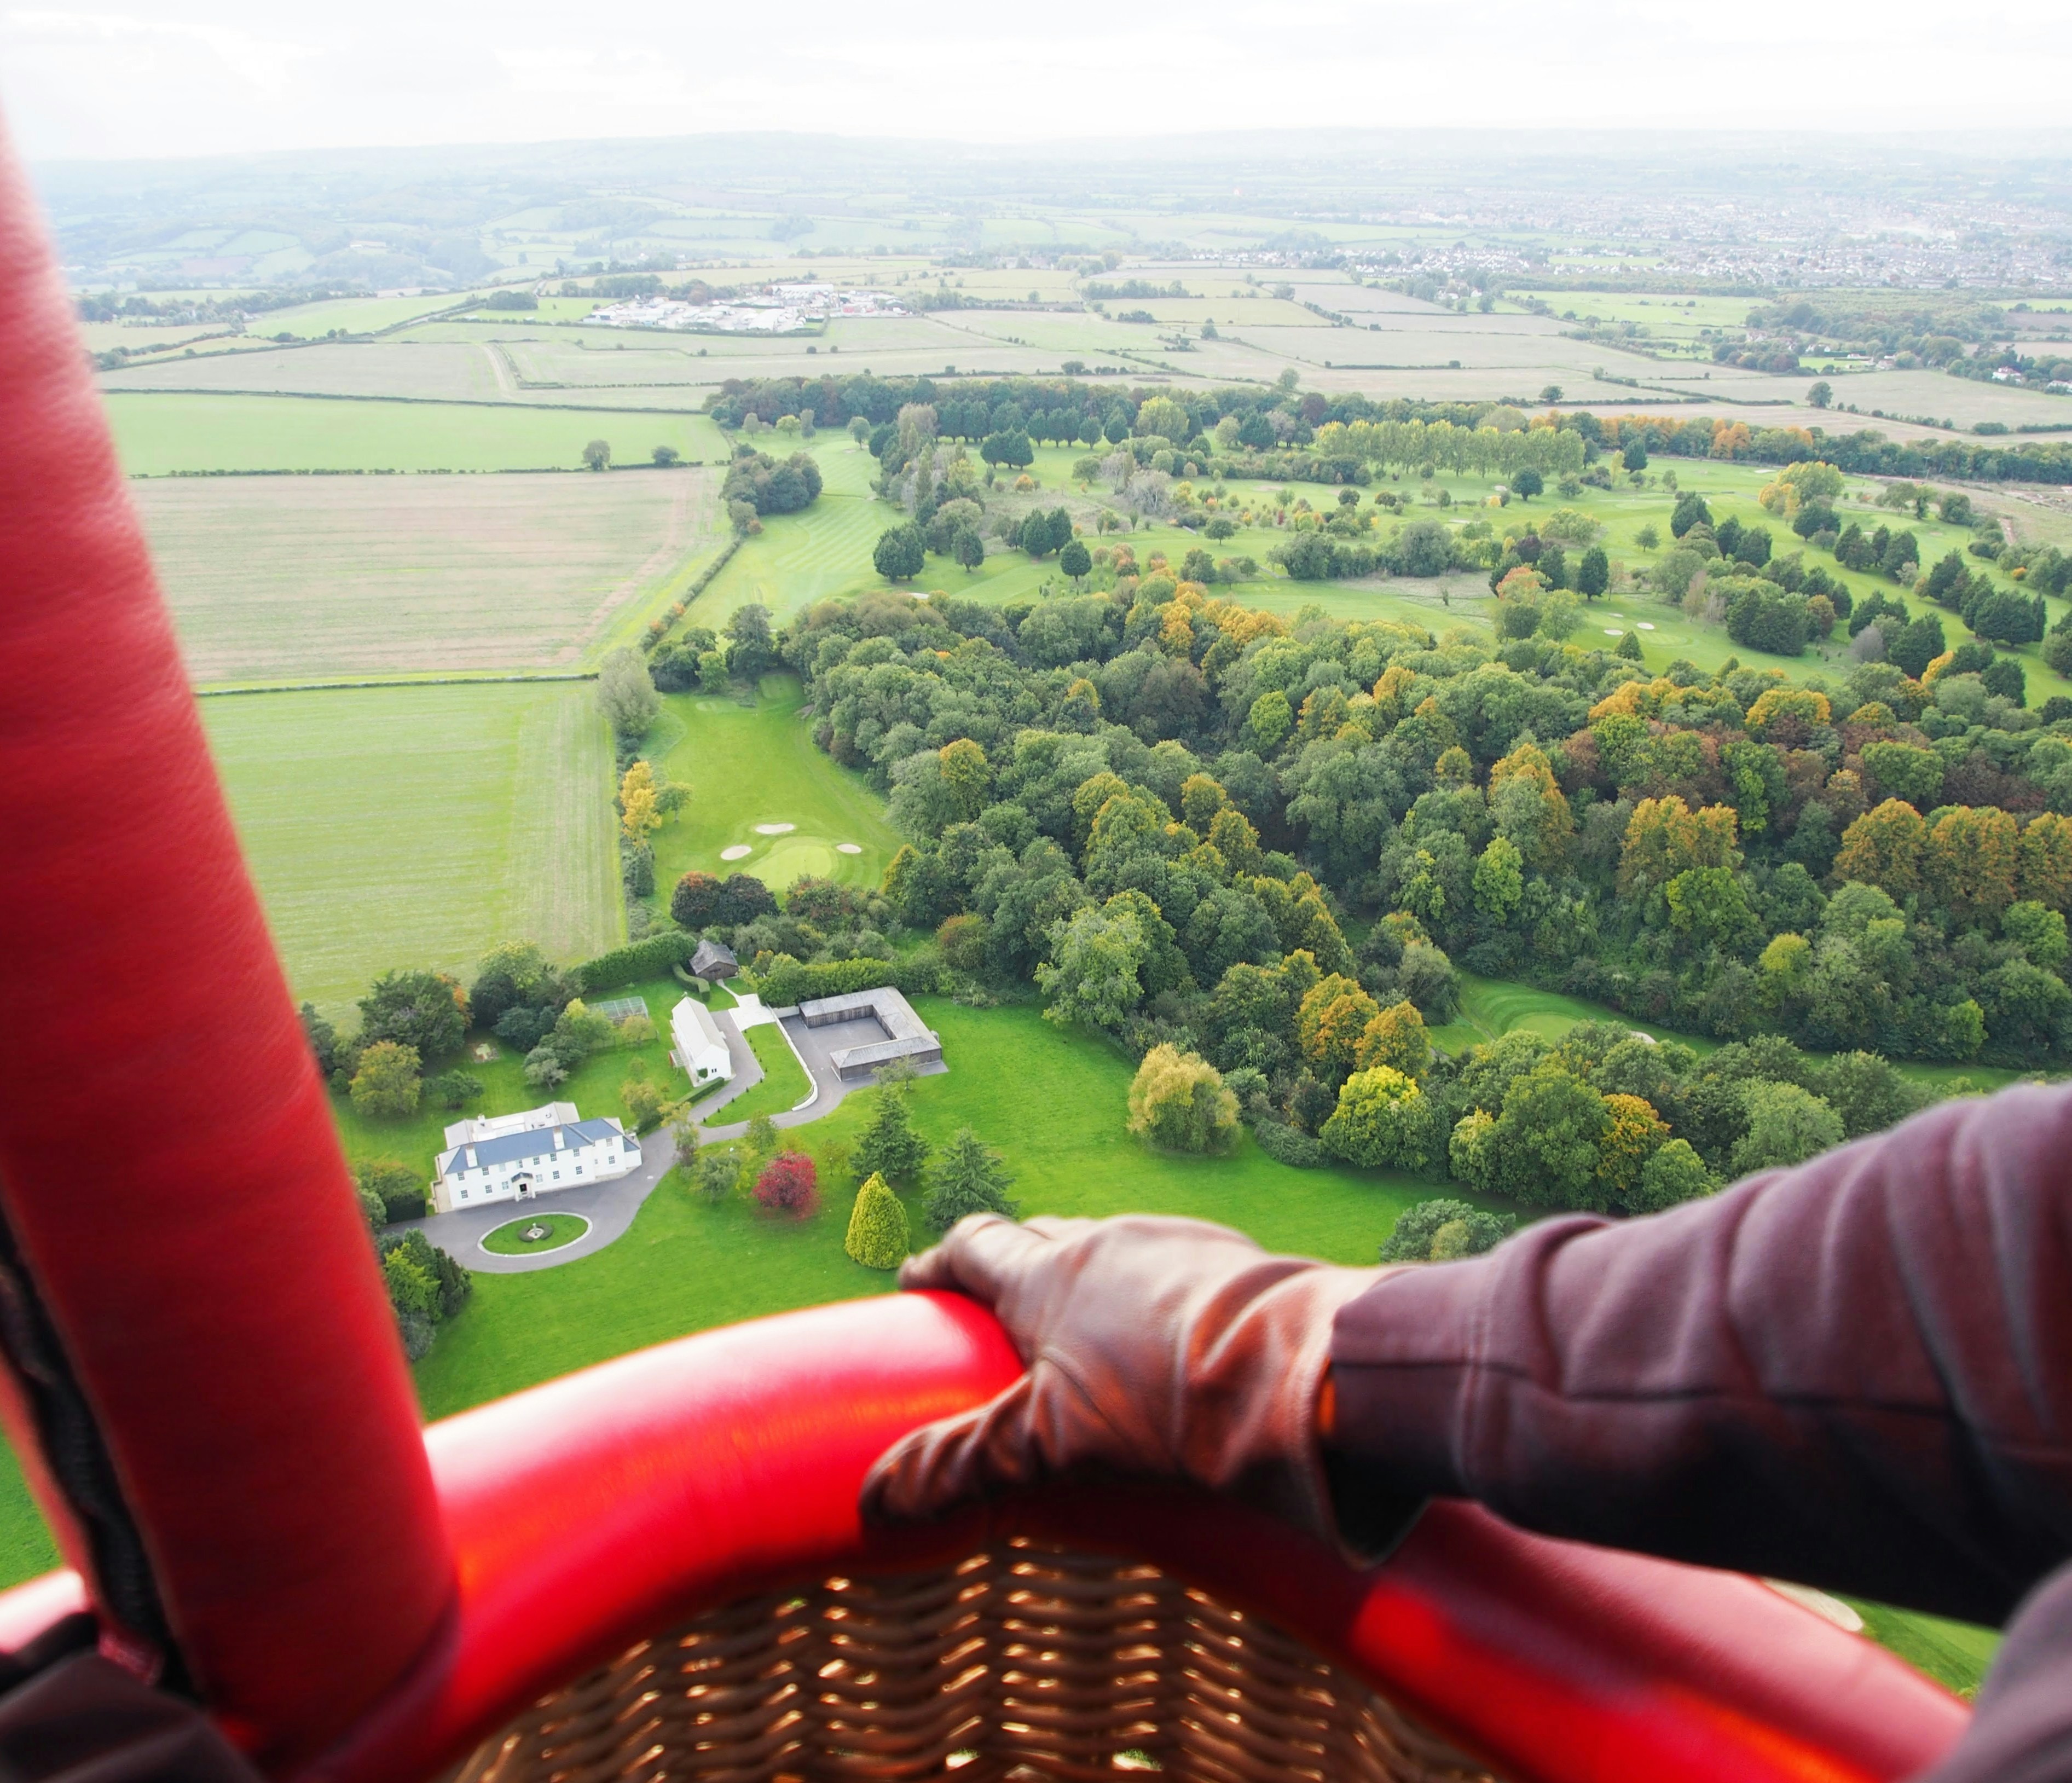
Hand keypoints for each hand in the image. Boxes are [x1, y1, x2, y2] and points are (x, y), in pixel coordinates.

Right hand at [861, 1213, 1383, 1542]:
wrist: (1304, 1375)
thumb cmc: (1164, 1404)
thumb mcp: (1051, 1445)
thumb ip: (965, 1467)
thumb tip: (874, 1502)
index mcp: (1049, 1274)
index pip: (974, 1246)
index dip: (940, 1262)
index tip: (917, 1279)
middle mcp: (1108, 1241)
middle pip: (1041, 1239)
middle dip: (1012, 1266)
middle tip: (997, 1311)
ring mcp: (1177, 1245)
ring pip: (1112, 1251)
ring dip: (1088, 1281)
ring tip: (1085, 1330)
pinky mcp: (1234, 1265)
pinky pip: (1172, 1268)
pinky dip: (1149, 1296)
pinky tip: (1167, 1340)